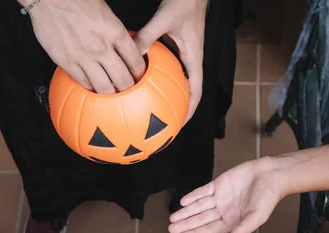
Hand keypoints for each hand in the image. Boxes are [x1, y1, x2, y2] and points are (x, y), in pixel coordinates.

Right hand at [25, 0, 145, 92]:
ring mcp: (84, 57)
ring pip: (104, 87)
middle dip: (128, 88)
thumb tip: (126, 48)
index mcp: (115, 32)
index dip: (139, 73)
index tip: (138, 77)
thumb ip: (117, 33)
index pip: (136, 63)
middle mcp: (102, 47)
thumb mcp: (106, 12)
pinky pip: (84, 83)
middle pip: (123, 80)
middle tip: (127, 89)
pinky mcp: (67, 63)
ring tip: (112, 93)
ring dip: (110, 93)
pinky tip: (93, 86)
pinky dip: (91, 87)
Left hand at [135, 0, 208, 121]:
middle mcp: (190, 58)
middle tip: (163, 122)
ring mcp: (184, 52)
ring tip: (151, 107)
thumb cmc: (184, 2)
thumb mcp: (165, 19)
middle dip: (177, 107)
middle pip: (187, 90)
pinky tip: (141, 78)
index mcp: (194, 57)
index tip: (179, 124)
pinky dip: (158, 74)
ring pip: (177, 79)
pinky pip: (168, 66)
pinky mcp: (176, 45)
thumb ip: (148, 36)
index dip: (189, 109)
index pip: (196, 90)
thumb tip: (132, 53)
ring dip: (168, 93)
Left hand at [169, 157, 282, 232]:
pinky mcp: (219, 184)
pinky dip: (193, 196)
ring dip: (186, 212)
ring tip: (172, 218)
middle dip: (186, 224)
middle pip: (200, 219)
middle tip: (171, 229)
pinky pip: (203, 191)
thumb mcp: (257, 217)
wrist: (272, 174)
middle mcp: (223, 211)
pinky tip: (183, 202)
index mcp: (232, 221)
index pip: (209, 230)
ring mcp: (220, 197)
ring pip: (199, 206)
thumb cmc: (268, 197)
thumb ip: (242, 230)